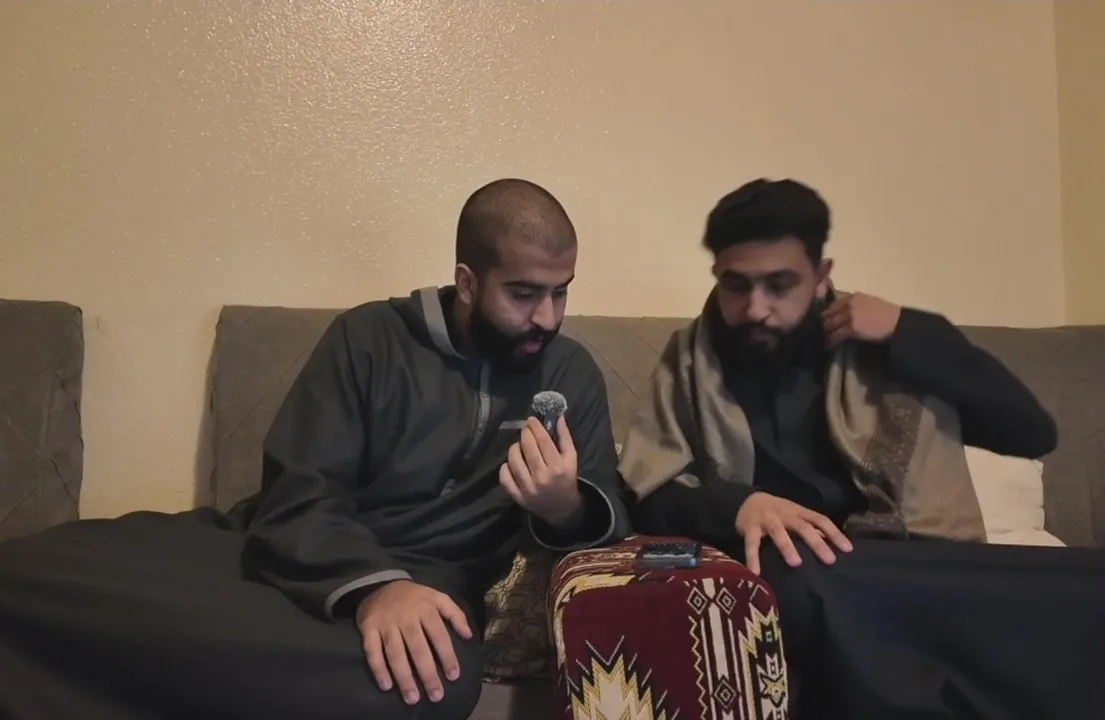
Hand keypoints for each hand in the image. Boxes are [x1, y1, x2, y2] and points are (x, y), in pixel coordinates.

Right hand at [356, 580, 472, 704]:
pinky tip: (386, 685)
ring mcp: (386, 623)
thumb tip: (469, 636)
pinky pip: (372, 651)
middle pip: (418, 648)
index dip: (447, 656)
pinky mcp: (368, 629)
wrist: (379, 584)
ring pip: (395, 653)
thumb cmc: (414, 597)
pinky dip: (378, 668)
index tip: (453, 676)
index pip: (439, 635)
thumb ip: (456, 614)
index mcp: (426, 608)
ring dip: (404, 676)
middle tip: (436, 695)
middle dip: (427, 673)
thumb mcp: (438, 597)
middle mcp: (406, 617)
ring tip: (413, 698)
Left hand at [499, 416, 580, 525]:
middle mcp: (543, 477)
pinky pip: (505, 477)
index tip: (531, 420)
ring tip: (519, 446)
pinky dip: (505, 467)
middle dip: (524, 434)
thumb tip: (558, 416)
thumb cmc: (566, 478)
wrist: (561, 508)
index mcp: (558, 467)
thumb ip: (565, 437)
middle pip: (527, 447)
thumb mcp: (571, 458)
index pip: (543, 440)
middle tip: (525, 430)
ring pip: (514, 460)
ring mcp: (528, 488)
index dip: (535, 427)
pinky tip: (512, 463)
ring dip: (514, 448)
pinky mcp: (518, 497)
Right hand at [735, 492, 853, 574]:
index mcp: (798, 511)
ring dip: (787, 547)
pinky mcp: (749, 528)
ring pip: (778, 532)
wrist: (746, 501)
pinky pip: (752, 544)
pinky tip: (755, 573)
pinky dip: (753, 558)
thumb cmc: (778, 513)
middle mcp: (784, 514)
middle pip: (802, 527)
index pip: (820, 520)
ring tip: (796, 564)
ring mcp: (766, 520)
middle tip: (830, 561)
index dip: (834, 533)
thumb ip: (811, 528)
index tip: (848, 550)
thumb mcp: (795, 516)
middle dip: (816, 543)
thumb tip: (833, 545)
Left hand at [822, 292, 901, 348]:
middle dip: (821, 323)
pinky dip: (830, 341)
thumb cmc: (887, 314)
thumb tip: (842, 314)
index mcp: (853, 296)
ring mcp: (850, 315)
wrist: (897, 323)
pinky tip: (827, 346)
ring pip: (830, 324)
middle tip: (813, 331)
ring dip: (823, 333)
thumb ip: (855, 305)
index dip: (825, 313)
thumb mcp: (869, 304)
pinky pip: (837, 335)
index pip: (833, 304)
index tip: (819, 320)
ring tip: (818, 340)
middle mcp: (850, 303)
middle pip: (829, 313)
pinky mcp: (852, 328)